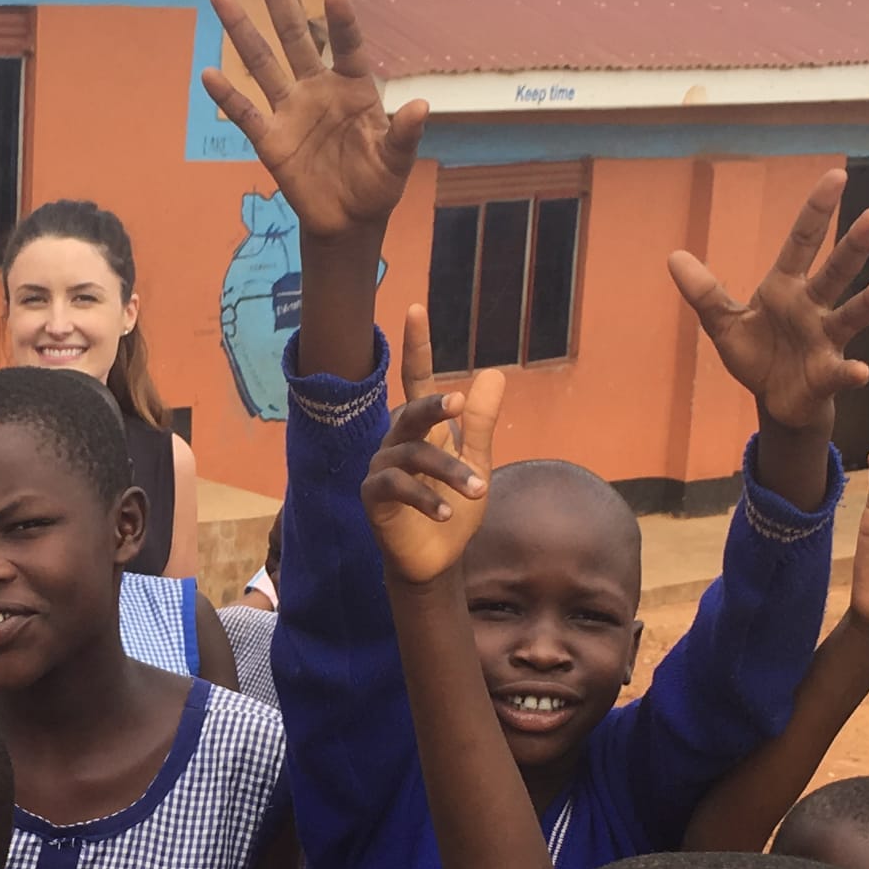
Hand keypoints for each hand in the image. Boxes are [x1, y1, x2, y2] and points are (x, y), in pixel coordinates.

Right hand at [201, 0, 424, 251]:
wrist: (349, 219)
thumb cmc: (377, 182)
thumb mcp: (396, 160)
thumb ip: (405, 134)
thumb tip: (421, 106)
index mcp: (353, 87)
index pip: (347, 45)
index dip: (342, 21)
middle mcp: (317, 88)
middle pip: (294, 35)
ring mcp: (290, 110)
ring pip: (262, 62)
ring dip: (241, 28)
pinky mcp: (270, 138)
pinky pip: (245, 113)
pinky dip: (227, 95)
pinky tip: (208, 72)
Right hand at [363, 306, 502, 588]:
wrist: (437, 560)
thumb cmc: (454, 508)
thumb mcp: (477, 462)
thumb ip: (481, 422)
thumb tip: (493, 373)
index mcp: (422, 428)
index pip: (417, 378)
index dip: (417, 345)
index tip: (416, 308)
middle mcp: (397, 440)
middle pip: (411, 411)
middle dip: (433, 405)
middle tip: (457, 402)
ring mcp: (382, 467)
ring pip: (413, 454)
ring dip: (449, 471)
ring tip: (478, 489)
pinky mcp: (374, 496)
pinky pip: (397, 487)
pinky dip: (426, 498)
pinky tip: (448, 512)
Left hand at [667, 170, 868, 440]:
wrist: (775, 400)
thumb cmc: (757, 354)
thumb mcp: (723, 323)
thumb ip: (704, 292)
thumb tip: (673, 256)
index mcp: (785, 288)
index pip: (802, 242)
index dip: (818, 210)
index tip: (838, 176)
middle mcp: (813, 307)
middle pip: (835, 271)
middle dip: (854, 245)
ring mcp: (825, 339)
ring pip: (852, 314)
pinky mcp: (828, 373)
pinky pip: (841, 371)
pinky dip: (850, 372)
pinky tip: (860, 371)